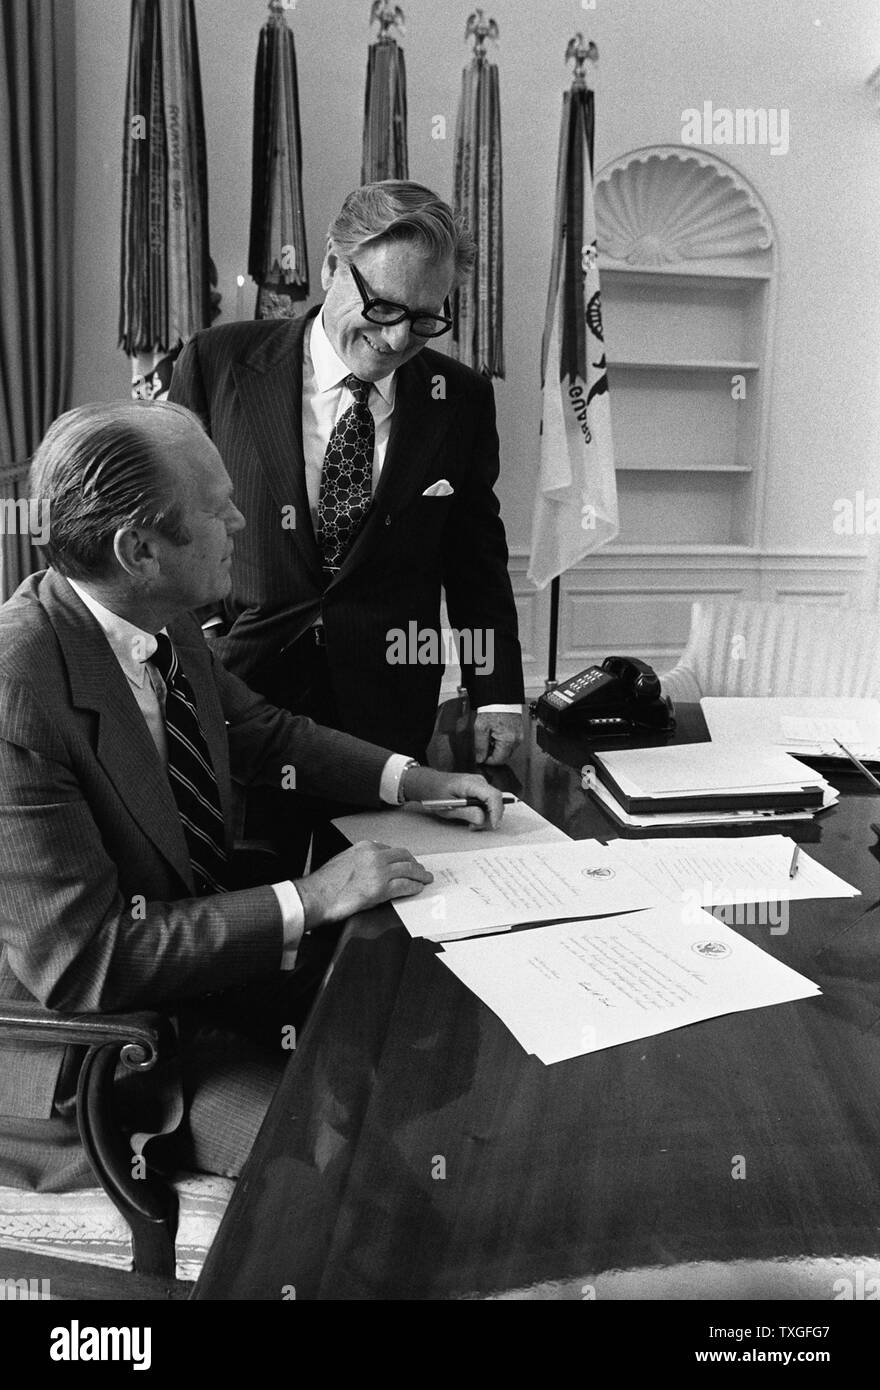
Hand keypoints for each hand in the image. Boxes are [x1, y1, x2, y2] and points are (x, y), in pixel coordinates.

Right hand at [296, 841, 432, 929]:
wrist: (317, 896)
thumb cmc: (326, 883)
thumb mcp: (344, 860)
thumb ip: (360, 860)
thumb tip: (371, 867)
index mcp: (364, 847)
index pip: (390, 849)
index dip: (401, 857)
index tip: (406, 861)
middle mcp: (374, 856)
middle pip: (403, 856)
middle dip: (414, 863)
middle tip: (420, 870)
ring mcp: (379, 871)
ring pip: (408, 870)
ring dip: (420, 875)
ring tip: (425, 879)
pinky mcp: (381, 888)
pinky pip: (404, 886)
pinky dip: (414, 887)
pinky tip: (417, 889)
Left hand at [401, 765, 503, 829]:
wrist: (430, 783)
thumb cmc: (436, 793)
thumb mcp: (448, 808)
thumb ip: (466, 813)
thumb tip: (482, 819)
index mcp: (471, 783)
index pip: (493, 796)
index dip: (497, 812)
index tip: (494, 825)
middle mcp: (479, 781)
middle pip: (496, 801)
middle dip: (489, 817)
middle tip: (473, 827)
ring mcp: (481, 784)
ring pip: (493, 803)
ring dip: (485, 816)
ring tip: (470, 823)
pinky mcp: (480, 789)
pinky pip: (487, 802)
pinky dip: (482, 812)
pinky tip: (471, 816)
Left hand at [473, 710, 522, 764]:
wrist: (501, 698)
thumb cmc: (492, 709)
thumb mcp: (481, 728)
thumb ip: (480, 746)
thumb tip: (480, 759)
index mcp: (508, 740)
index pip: (498, 760)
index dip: (487, 760)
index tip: (481, 756)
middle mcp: (517, 740)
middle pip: (504, 757)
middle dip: (493, 754)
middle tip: (485, 744)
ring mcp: (519, 737)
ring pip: (507, 751)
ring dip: (498, 748)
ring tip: (491, 736)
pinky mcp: (519, 733)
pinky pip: (511, 744)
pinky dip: (503, 742)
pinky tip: (496, 734)